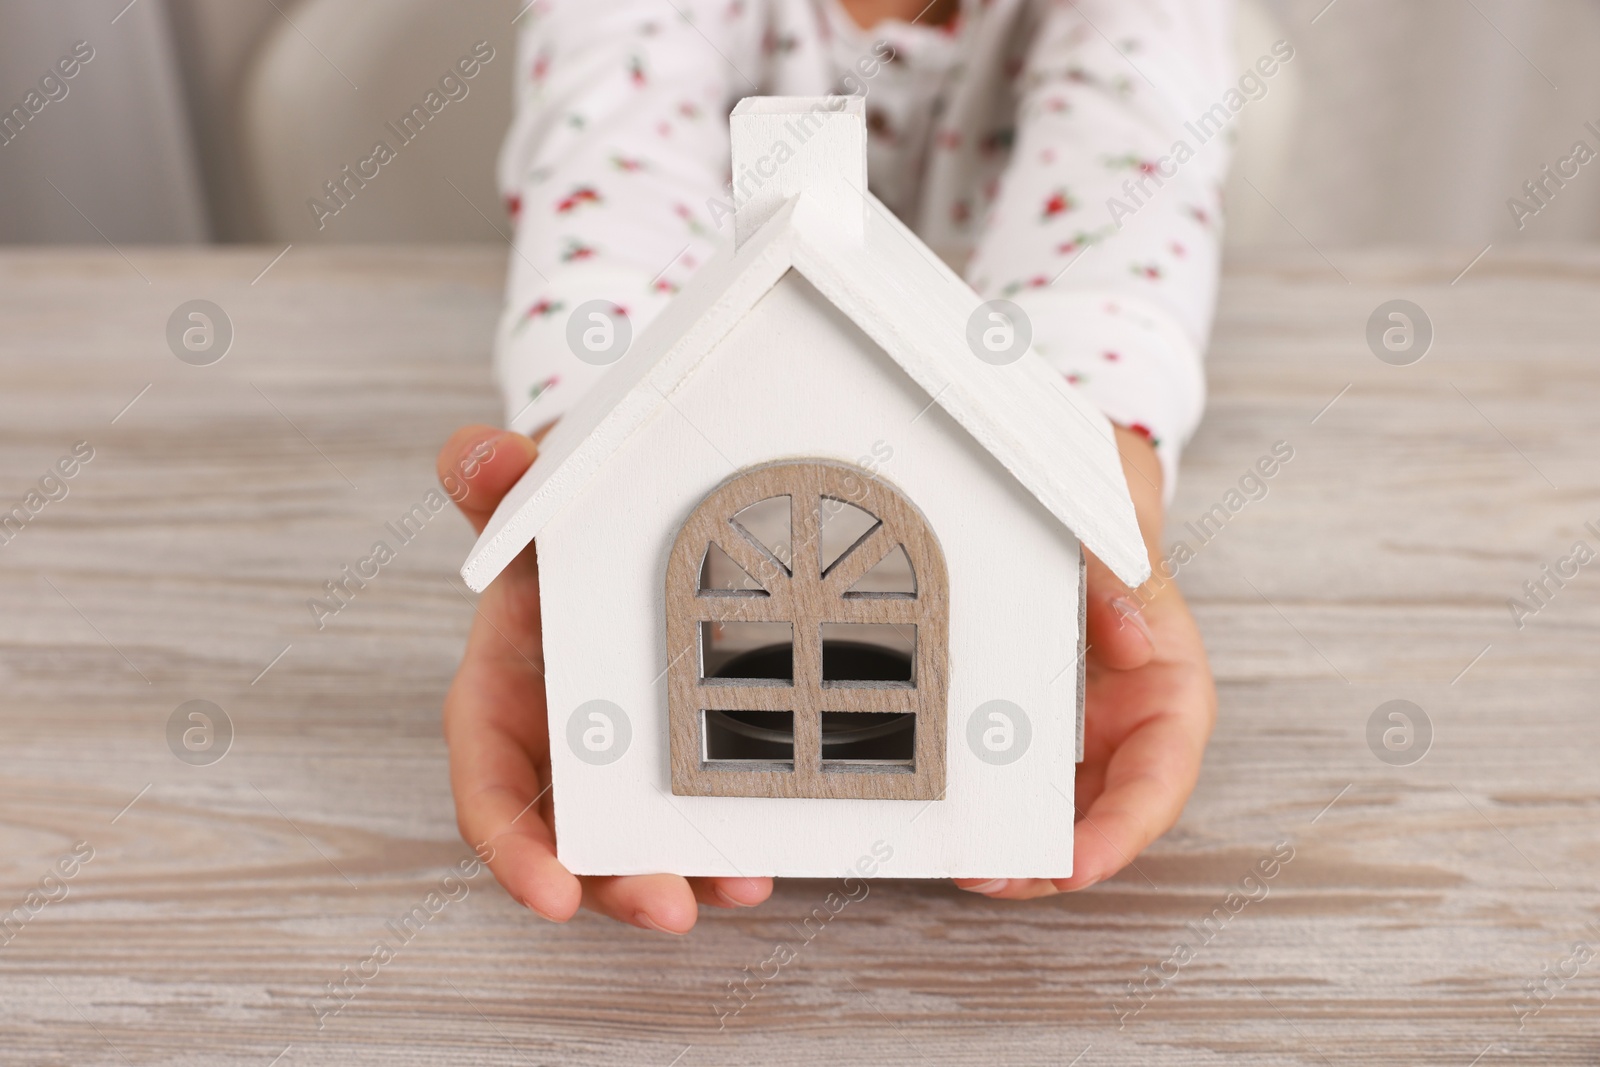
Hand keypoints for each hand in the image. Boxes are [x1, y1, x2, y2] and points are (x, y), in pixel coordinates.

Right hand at [436, 425, 772, 932]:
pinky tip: (767, 853)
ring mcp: (615, 760)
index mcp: (502, 697)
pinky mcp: (669, 756)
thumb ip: (493, 483)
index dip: (511, 846)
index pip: (489, 785)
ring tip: (738, 887)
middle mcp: (556, 744)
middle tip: (668, 911)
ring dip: (682, 875)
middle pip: (570, 837)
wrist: (605, 527)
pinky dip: (723, 837)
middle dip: (613, 885)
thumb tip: (481, 453)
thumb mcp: (526, 503)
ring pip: (636, 839)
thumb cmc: (554, 529)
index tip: (547, 896)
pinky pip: (692, 809)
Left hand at [955, 425, 1216, 898]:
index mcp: (1171, 687)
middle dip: (1053, 860)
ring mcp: (1084, 728)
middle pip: (1105, 815)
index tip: (1076, 864)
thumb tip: (1131, 642)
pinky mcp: (1037, 722)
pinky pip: (1020, 777)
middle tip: (991, 875)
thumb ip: (1120, 577)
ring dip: (1017, 845)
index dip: (1121, 832)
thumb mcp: (1113, 525)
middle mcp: (1132, 720)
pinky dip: (992, 805)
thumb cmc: (1105, 512)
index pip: (1160, 780)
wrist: (1071, 489)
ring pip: (1060, 810)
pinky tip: (953, 819)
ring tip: (964, 864)